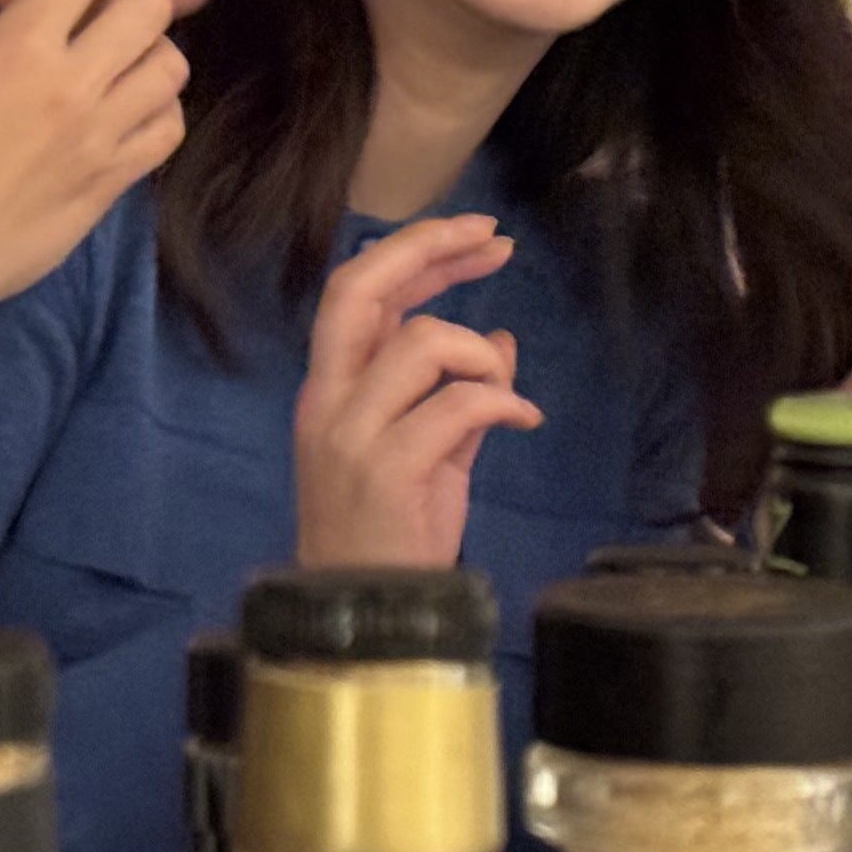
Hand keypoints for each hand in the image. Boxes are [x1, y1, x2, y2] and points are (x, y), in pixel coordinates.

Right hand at [0, 0, 186, 341]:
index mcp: (17, 51)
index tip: (14, 7)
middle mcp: (74, 86)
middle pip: (148, 5)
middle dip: (115, 0)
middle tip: (78, 27)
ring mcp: (103, 136)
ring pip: (172, 65)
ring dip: (143, 55)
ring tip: (106, 71)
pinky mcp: (113, 182)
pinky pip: (170, 129)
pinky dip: (157, 112)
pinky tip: (120, 118)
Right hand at [296, 216, 545, 565]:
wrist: (368, 616)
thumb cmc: (394, 535)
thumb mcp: (435, 453)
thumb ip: (461, 394)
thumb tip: (503, 338)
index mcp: (330, 390)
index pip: (357, 292)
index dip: (417, 252)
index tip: (478, 235)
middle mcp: (328, 402)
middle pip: (361, 290)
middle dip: (430, 251)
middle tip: (494, 242)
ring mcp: (351, 435)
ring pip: (418, 342)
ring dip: (479, 352)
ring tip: (506, 390)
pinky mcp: (385, 470)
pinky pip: (453, 404)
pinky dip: (500, 401)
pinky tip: (523, 419)